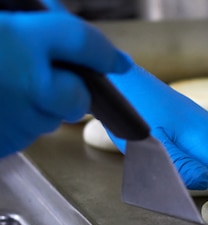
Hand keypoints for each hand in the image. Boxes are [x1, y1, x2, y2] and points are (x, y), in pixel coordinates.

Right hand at [0, 10, 129, 157]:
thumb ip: (19, 17)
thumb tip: (44, 19)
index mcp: (23, 42)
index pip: (83, 44)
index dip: (104, 53)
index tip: (117, 61)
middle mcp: (29, 84)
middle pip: (79, 97)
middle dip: (73, 89)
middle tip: (52, 77)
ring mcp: (15, 120)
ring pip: (50, 119)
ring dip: (40, 105)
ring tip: (2, 86)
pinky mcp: (0, 145)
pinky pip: (23, 135)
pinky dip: (15, 122)